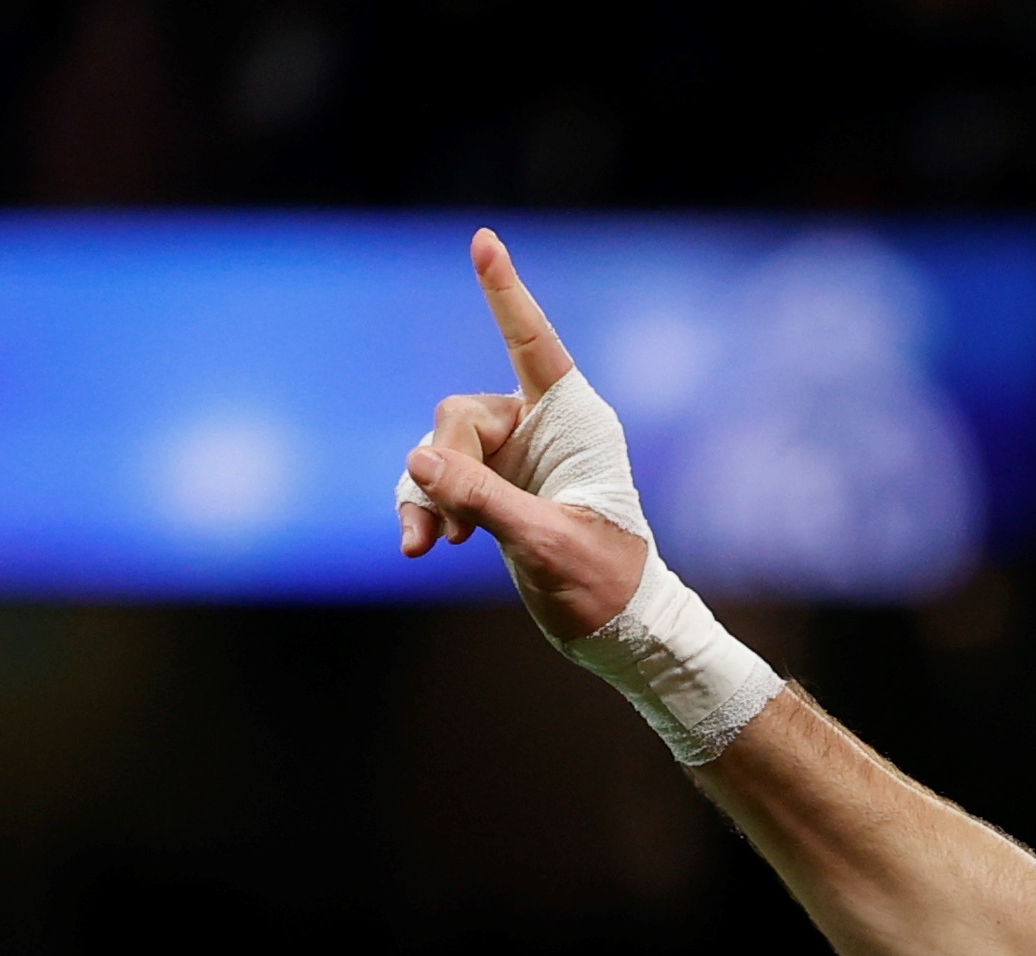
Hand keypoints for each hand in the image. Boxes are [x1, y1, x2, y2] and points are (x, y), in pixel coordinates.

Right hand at [394, 230, 650, 641]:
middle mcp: (541, 429)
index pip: (533, 345)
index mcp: (575, 423)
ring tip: (424, 545)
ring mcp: (513, 460)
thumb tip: (418, 458)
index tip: (485, 241)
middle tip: (446, 528)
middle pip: (462, 415)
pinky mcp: (492, 490)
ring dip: (425, 496)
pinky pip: (438, 481)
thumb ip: (484, 500)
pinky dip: (425, 510)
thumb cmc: (606, 587)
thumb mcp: (545, 544)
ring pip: (440, 450)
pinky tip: (418, 546)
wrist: (617, 634)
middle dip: (444, 467)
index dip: (506, 294)